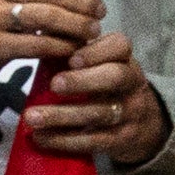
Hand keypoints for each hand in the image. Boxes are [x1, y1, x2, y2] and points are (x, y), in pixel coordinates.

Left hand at [21, 19, 171, 168]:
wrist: (143, 123)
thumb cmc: (102, 82)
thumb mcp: (96, 63)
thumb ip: (71, 49)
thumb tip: (33, 33)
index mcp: (123, 58)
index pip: (120, 46)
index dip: (96, 51)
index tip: (71, 58)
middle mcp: (131, 82)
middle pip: (115, 77)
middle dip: (83, 81)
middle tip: (53, 84)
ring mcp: (130, 112)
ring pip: (100, 112)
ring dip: (62, 115)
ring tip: (31, 117)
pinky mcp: (122, 139)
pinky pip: (94, 141)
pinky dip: (65, 140)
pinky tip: (41, 138)